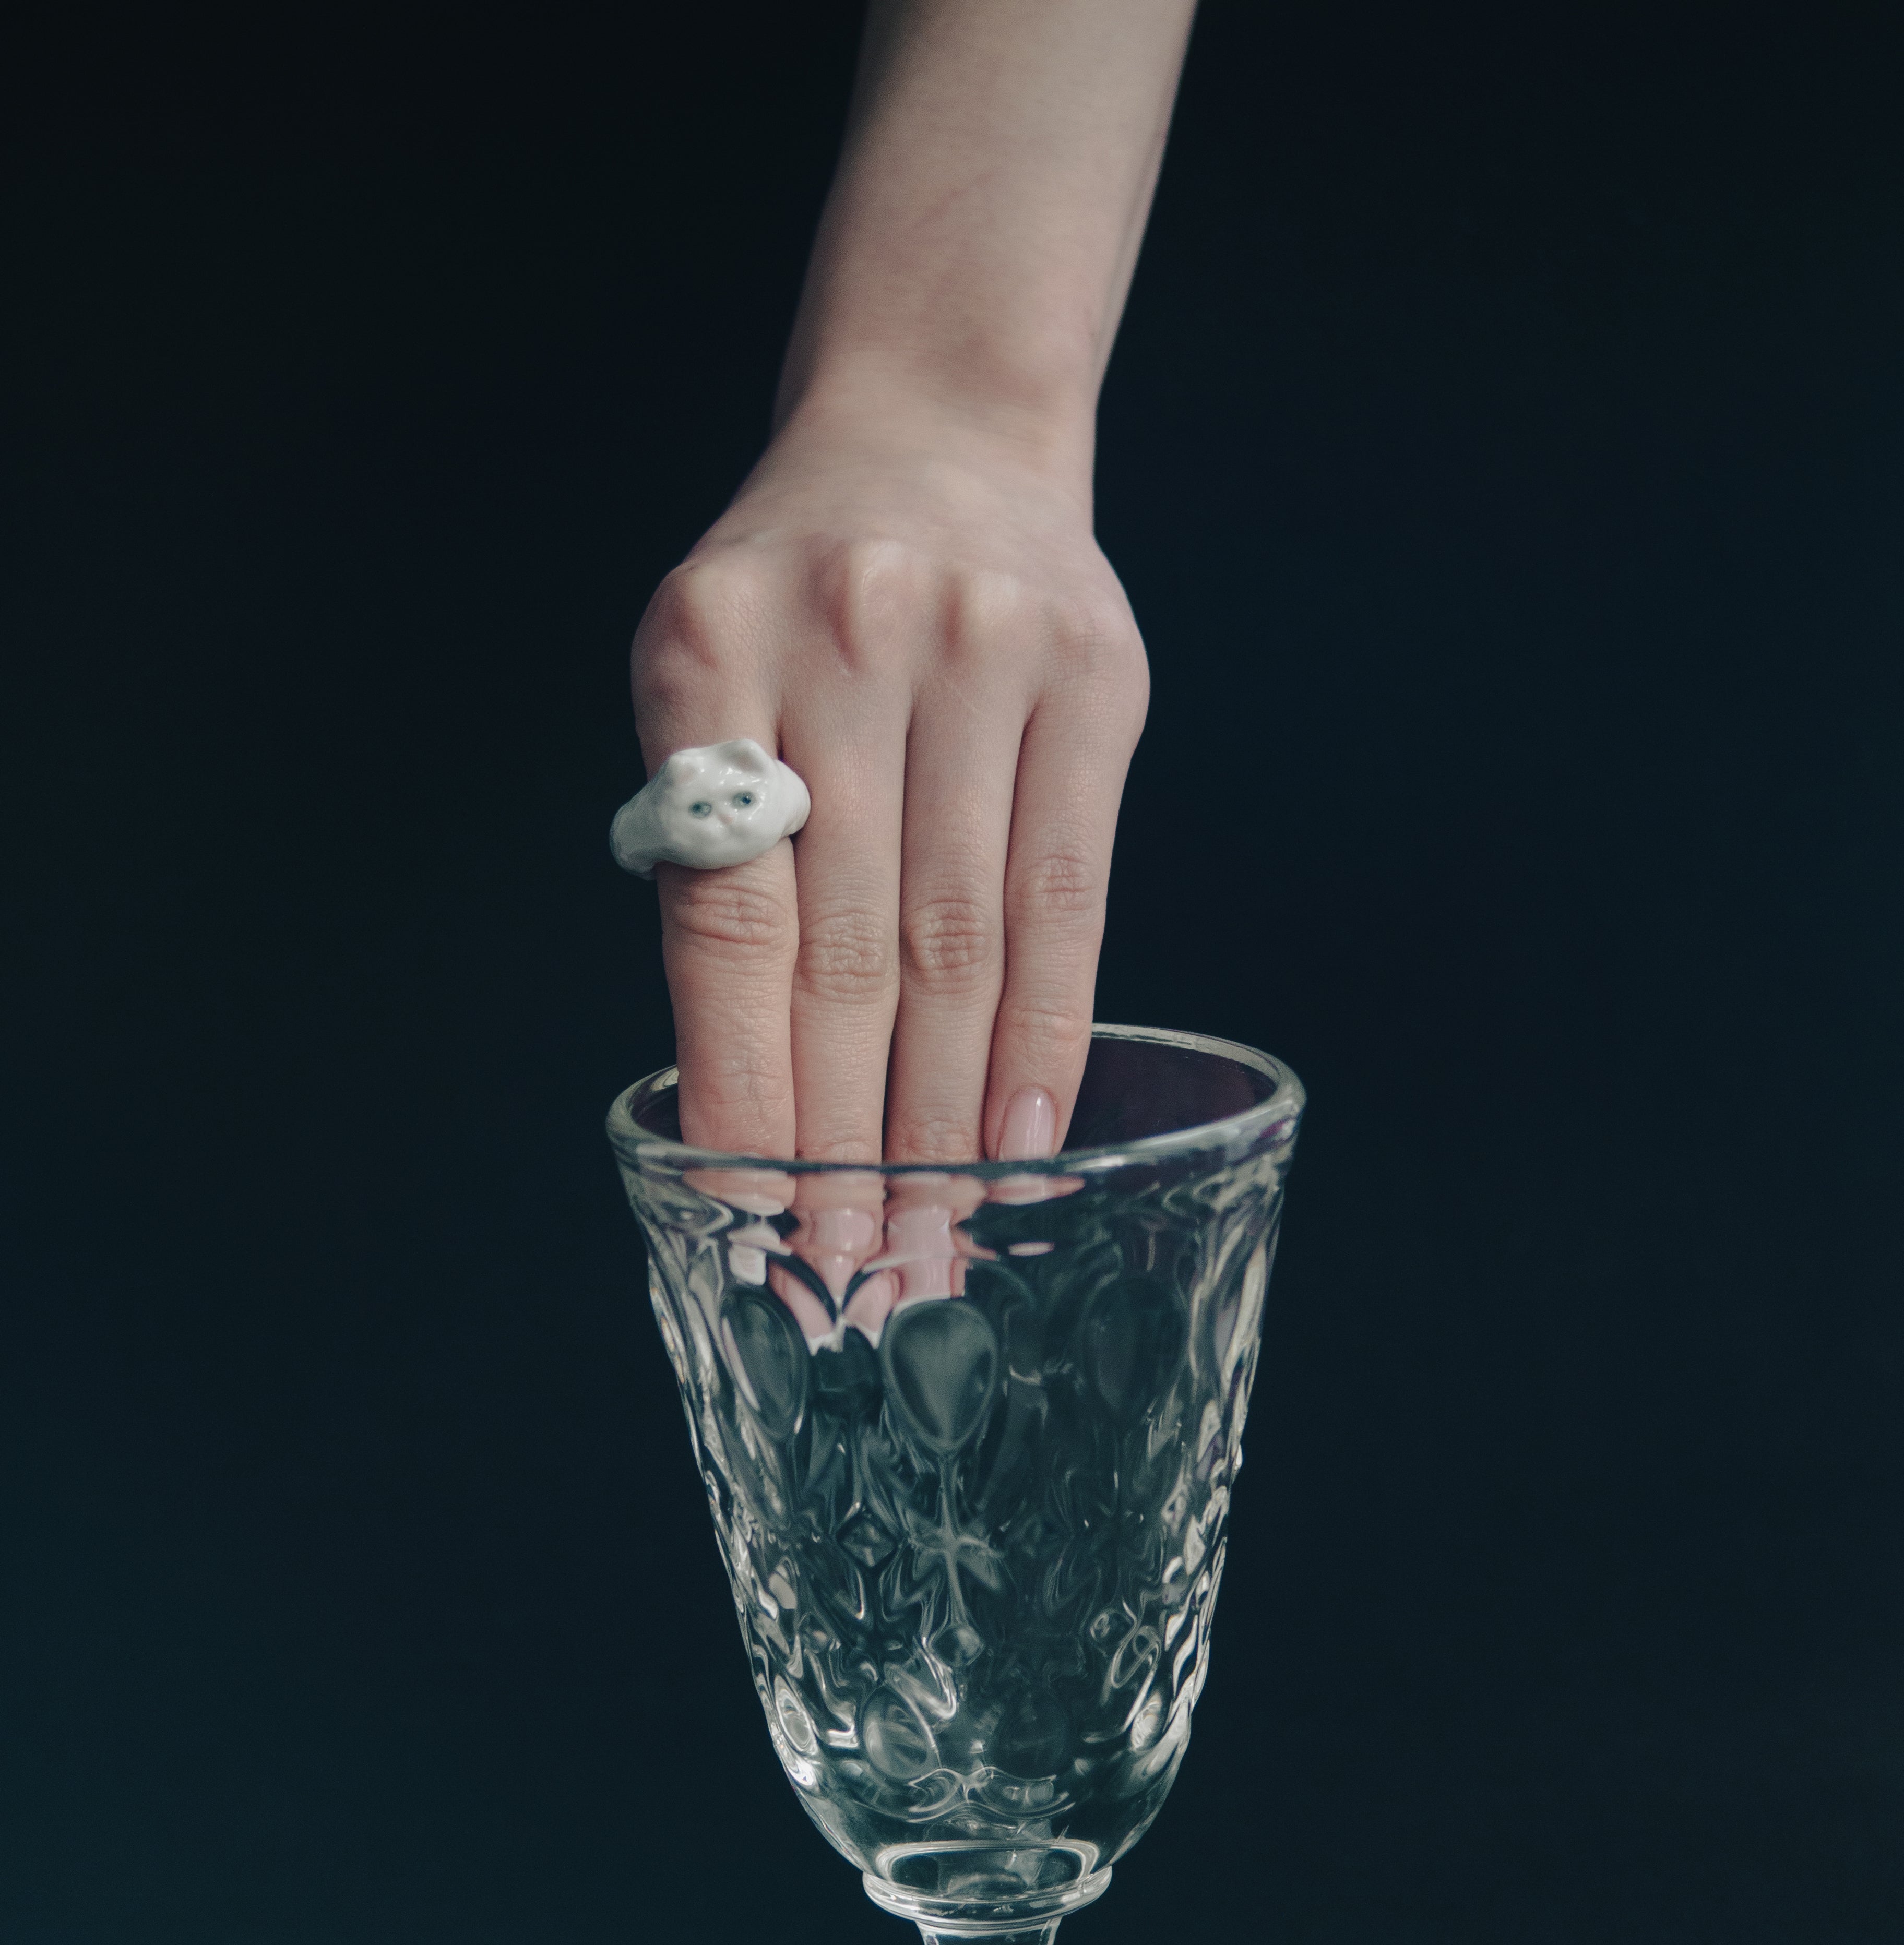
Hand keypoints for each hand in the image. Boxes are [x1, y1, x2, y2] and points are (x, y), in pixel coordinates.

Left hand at [630, 395, 1148, 1163]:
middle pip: (852, 953)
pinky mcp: (1093, 677)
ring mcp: (981, 651)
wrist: (934, 427)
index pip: (727, 921)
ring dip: (947, 1119)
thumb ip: (720, 868)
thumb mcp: (708, 689)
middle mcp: (846, 640)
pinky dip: (1044, 1038)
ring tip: (932, 1237)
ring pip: (965, 945)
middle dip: (849, 1137)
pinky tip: (1022, 1141)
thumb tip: (744, 1110)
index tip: (752, 1217)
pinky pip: (1071, 901)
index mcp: (706, 651)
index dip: (744, 1085)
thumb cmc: (798, 605)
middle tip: (851, 1271)